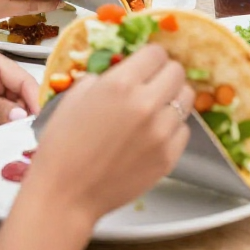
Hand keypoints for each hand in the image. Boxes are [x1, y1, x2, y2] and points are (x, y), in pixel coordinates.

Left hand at [0, 51, 38, 141]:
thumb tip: (23, 116)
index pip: (24, 80)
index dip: (36, 98)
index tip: (43, 119)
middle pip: (20, 97)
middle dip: (27, 114)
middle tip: (34, 136)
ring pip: (11, 112)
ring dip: (14, 126)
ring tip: (22, 143)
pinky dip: (1, 133)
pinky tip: (5, 144)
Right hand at [23, 45, 193, 224]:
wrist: (65, 196)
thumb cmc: (62, 147)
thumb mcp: (76, 97)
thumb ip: (105, 77)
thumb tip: (125, 70)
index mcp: (121, 84)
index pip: (157, 52)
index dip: (149, 58)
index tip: (145, 65)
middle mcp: (146, 104)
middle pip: (177, 72)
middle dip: (164, 74)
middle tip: (152, 84)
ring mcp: (161, 132)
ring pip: (186, 99)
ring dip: (172, 99)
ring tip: (156, 109)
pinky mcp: (168, 157)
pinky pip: (184, 130)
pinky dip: (173, 128)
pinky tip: (154, 134)